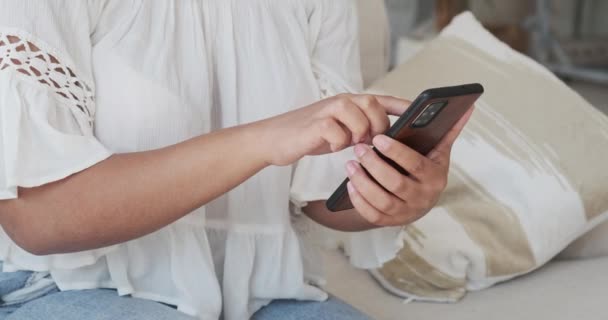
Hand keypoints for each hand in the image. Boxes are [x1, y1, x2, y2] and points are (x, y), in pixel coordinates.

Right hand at [260, 94, 409, 165]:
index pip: (382, 99)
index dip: (404, 105)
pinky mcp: (315, 125)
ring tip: (350, 144)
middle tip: (369, 141)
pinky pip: (338, 132)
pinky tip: (332, 146)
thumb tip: (388, 140)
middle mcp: (341, 101)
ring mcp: (327, 111)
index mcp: (350, 102)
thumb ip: (362, 129)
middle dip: (378, 126)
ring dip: (359, 135)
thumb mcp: (342, 130)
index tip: (421, 113)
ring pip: (359, 116)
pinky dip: (339, 143)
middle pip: (373, 104)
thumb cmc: (311, 136)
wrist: (275, 139)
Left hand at [345, 107, 474, 226]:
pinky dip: (359, 201)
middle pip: (396, 184)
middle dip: (374, 165)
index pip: (416, 165)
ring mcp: (406, 212)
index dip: (396, 152)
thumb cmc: (426, 168)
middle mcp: (423, 198)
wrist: (420, 200)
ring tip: (350, 164)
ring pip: (382, 201)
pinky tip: (350, 184)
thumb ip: (449, 130)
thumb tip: (467, 107)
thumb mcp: (438, 151)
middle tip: (358, 149)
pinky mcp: (391, 222)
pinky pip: (372, 215)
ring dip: (363, 182)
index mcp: (436, 177)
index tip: (378, 138)